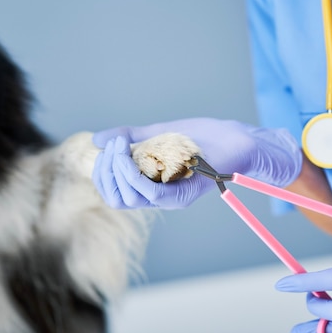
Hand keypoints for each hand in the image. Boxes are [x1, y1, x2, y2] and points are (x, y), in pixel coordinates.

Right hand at [92, 117, 301, 208]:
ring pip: (130, 198)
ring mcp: (170, 197)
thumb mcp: (158, 133)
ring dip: (117, 171)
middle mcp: (158, 196)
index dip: (102, 172)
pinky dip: (133, 175)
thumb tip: (96, 140)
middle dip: (105, 171)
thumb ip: (130, 137)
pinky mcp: (183, 194)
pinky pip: (150, 194)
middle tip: (112, 145)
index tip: (106, 145)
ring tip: (120, 146)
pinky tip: (130, 155)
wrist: (236, 139)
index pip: (113, 193)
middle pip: (116, 199)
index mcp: (150, 184)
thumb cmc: (202, 138)